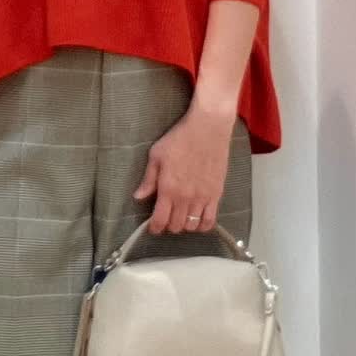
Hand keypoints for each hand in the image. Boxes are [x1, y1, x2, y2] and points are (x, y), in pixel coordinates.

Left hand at [132, 104, 236, 233]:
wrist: (208, 127)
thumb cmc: (180, 138)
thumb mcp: (157, 155)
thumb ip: (148, 179)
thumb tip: (138, 196)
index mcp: (168, 188)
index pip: (160, 219)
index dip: (154, 228)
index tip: (152, 227)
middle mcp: (185, 197)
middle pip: (175, 226)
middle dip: (168, 225)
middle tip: (166, 218)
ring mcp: (202, 197)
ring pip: (192, 226)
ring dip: (184, 225)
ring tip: (181, 217)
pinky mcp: (216, 194)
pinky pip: (210, 220)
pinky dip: (202, 225)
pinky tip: (197, 220)